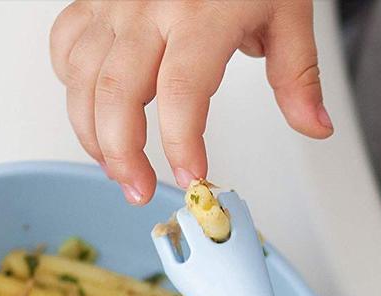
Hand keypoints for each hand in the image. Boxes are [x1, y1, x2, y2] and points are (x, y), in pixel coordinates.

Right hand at [49, 0, 332, 204]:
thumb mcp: (287, 9)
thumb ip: (297, 74)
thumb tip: (315, 126)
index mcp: (201, 15)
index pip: (183, 94)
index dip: (182, 145)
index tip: (192, 178)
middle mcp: (148, 8)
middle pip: (116, 95)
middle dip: (122, 156)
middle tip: (140, 192)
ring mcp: (114, 3)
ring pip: (81, 79)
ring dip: (92, 135)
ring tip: (118, 168)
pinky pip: (65, 46)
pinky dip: (72, 88)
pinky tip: (95, 114)